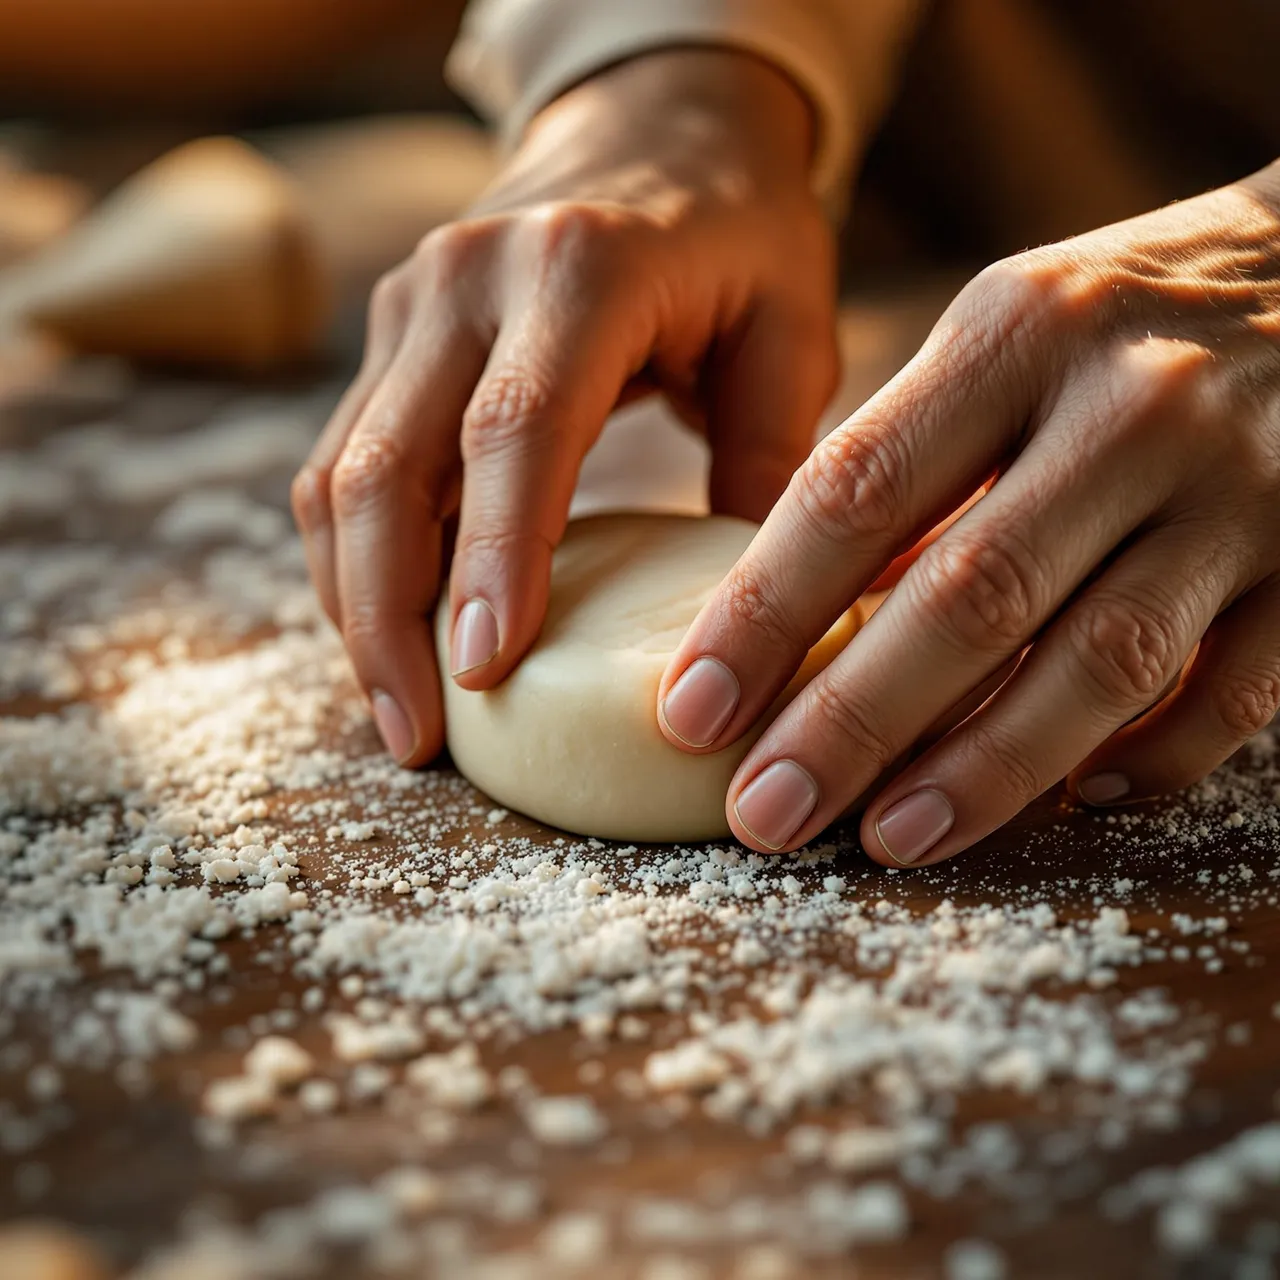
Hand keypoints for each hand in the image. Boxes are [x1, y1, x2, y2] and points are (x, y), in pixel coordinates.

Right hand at [291, 47, 835, 764]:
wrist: (652, 129)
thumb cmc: (737, 240)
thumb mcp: (788, 330)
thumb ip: (771, 460)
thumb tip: (748, 617)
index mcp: (582, 271)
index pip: (515, 432)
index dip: (492, 557)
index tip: (482, 673)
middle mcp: (470, 281)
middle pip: (387, 468)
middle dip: (389, 618)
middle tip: (419, 739)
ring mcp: (412, 306)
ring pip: (342, 477)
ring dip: (354, 606)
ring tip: (399, 717)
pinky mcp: (389, 340)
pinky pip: (341, 465)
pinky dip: (352, 562)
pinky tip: (384, 636)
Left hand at [657, 163, 1279, 864]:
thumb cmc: (1127, 317)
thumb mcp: (1010, 336)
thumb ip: (918, 458)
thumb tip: (803, 618)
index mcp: (1016, 330)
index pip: (853, 492)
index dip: (762, 617)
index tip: (689, 714)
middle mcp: (1132, 402)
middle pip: (967, 595)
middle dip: (851, 723)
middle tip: (764, 816)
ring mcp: (1245, 482)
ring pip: (1101, 661)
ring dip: (986, 769)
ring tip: (889, 839)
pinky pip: (1237, 691)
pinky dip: (1153, 758)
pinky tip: (1075, 801)